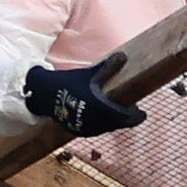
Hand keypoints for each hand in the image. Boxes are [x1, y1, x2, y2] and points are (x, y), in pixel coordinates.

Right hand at [22, 63, 145, 136]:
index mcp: (102, 107)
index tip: (142, 113)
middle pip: (119, 124)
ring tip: (117, 113)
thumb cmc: (68, 82)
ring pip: (108, 128)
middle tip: (132, 112)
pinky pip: (97, 130)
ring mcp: (87, 128)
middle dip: (127, 119)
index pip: (126, 117)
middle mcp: (96, 121)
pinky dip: (103, 124)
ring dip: (115, 122)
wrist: (44, 94)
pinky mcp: (79, 130)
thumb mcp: (90, 73)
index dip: (136, 116)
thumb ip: (109, 67)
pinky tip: (103, 118)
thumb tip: (124, 56)